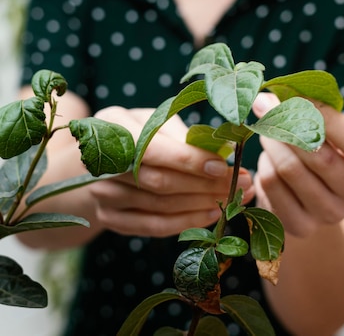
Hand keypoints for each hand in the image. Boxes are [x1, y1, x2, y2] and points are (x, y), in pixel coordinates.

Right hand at [89, 107, 254, 237]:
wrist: (98, 160)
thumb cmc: (137, 132)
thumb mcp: (155, 120)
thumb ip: (183, 134)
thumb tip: (225, 149)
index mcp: (114, 127)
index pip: (155, 149)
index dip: (190, 160)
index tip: (225, 166)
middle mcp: (103, 164)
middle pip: (160, 182)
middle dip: (206, 185)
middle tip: (242, 183)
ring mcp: (103, 194)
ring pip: (160, 207)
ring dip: (202, 205)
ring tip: (234, 199)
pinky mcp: (111, 218)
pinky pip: (154, 226)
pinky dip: (186, 222)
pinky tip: (212, 215)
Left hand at [252, 93, 343, 237]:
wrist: (316, 193)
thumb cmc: (327, 148)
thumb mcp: (331, 128)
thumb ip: (309, 108)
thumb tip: (266, 98)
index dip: (323, 116)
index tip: (295, 97)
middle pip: (319, 156)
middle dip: (287, 125)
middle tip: (268, 110)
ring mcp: (332, 214)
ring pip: (289, 169)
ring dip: (271, 143)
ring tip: (268, 132)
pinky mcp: (301, 226)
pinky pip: (271, 185)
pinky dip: (263, 165)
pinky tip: (268, 158)